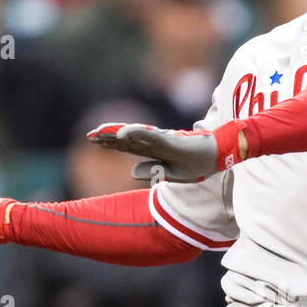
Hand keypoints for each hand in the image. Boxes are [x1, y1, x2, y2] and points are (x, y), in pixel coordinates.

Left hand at [87, 119, 244, 181]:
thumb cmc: (196, 164)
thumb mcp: (169, 173)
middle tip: (90, 136)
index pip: (128, 145)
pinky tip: (120, 134)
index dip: (110, 143)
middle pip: (126, 138)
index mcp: (155, 150)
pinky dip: (132, 132)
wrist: (216, 157)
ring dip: (114, 133)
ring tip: (98, 133)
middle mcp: (154, 142)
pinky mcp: (167, 138)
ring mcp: (160, 139)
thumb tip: (130, 170)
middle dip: (107, 137)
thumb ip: (151, 170)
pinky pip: (146, 134)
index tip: (93, 140)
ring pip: (132, 134)